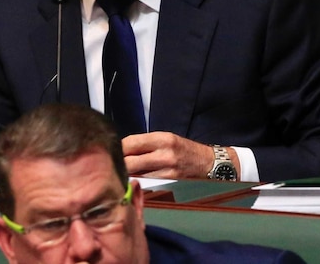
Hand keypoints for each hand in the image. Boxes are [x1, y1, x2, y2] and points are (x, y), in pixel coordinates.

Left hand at [122, 131, 239, 178]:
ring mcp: (165, 169)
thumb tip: (122, 149)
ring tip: (121, 171)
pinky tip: (134, 178)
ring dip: (126, 172)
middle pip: (129, 159)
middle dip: (119, 162)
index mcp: (162, 138)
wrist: (207, 163)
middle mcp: (163, 153)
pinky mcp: (167, 181)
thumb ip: (146, 144)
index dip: (118, 147)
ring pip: (135, 172)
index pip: (130, 142)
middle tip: (112, 163)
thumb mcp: (167, 139)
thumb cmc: (184, 149)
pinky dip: (137, 179)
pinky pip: (145, 180)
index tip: (112, 150)